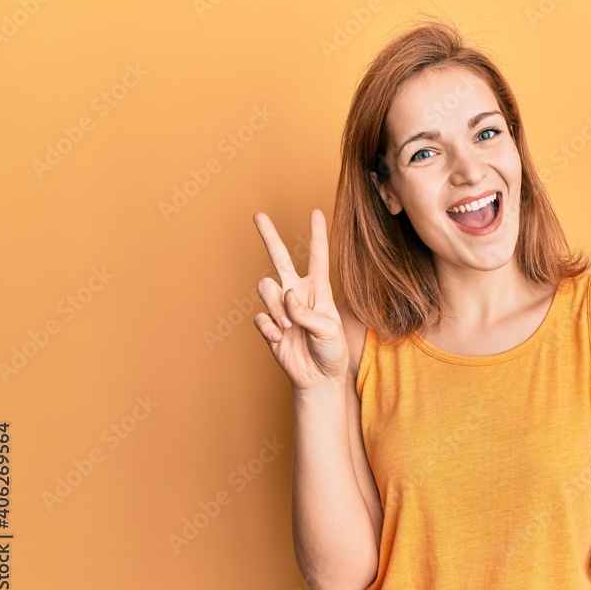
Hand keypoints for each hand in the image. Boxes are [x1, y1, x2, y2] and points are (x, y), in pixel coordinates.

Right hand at [252, 209, 348, 389]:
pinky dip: (270, 328)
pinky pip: (260, 317)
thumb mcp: (329, 330)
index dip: (317, 234)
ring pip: (266, 288)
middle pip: (280, 258)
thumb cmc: (332, 351)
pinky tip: (280, 338)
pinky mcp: (269, 325)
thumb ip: (308, 312)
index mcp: (318, 289)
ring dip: (276, 307)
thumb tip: (287, 295)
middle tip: (258, 215)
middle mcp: (297, 293)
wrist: (318, 378)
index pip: (317, 256)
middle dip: (269, 236)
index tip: (315, 211)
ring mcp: (281, 308)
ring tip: (289, 327)